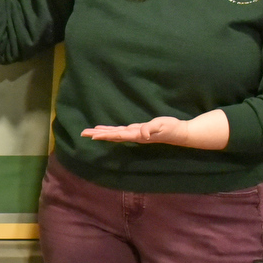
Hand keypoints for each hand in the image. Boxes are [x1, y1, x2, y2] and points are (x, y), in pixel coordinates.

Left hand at [82, 110, 228, 149]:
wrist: (180, 132)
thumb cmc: (171, 129)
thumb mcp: (162, 126)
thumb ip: (151, 129)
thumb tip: (142, 134)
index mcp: (136, 135)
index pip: (117, 135)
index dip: (105, 135)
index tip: (93, 136)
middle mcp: (133, 135)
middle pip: (111, 135)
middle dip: (97, 134)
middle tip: (83, 133)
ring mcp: (134, 133)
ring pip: (114, 133)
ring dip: (101, 132)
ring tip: (89, 131)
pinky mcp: (137, 130)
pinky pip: (120, 130)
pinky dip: (110, 130)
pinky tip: (104, 129)